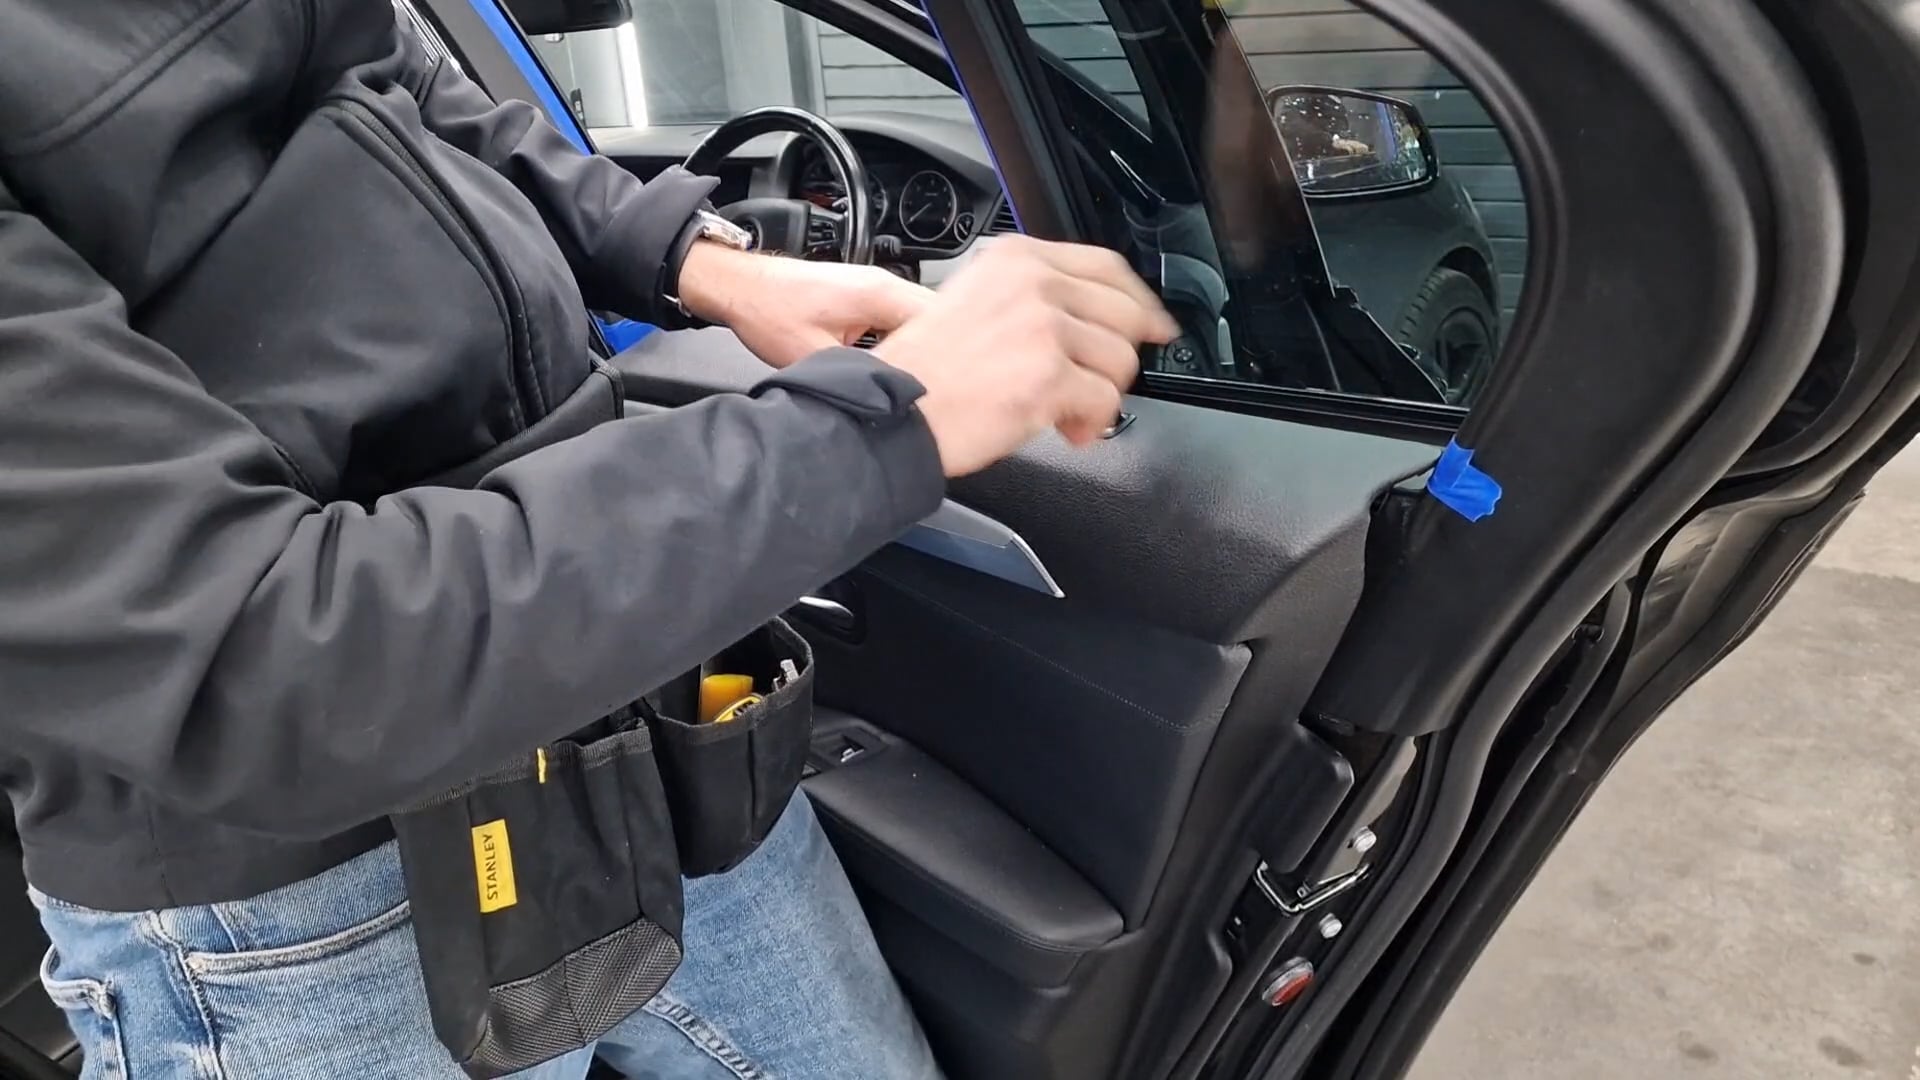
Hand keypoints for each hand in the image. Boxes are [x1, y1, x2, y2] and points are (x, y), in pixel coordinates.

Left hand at [676, 244, 932, 367]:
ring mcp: (875, 287)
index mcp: (881, 294)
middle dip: (941, 353)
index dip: (951, 357)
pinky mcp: (864, 295)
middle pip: (935, 319)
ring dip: (921, 347)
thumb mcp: (814, 358)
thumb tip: (886, 400)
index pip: (941, 323)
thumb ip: (858, 378)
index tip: (954, 386)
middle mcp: (884, 284)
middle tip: (944, 390)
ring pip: (917, 319)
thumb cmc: (767, 311)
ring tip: (924, 380)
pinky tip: (898, 364)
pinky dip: (902, 339)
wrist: (740, 287)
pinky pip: (898, 317)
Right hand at [871, 235, 1176, 476]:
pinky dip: (1091, 423)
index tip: (1151, 323)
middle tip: (1097, 383)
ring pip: (1119, 360)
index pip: (1106, 266)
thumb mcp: (975, 302)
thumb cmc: (924, 372)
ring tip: (1068, 412)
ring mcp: (1044, 327)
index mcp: (1016, 258)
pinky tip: (1065, 428)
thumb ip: (1030, 297)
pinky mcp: (1050, 374)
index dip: (1137, 300)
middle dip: (1118, 357)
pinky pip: (1105, 401)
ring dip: (1100, 394)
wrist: (891, 411)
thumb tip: (1089, 319)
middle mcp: (1034, 283)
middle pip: (1124, 313)